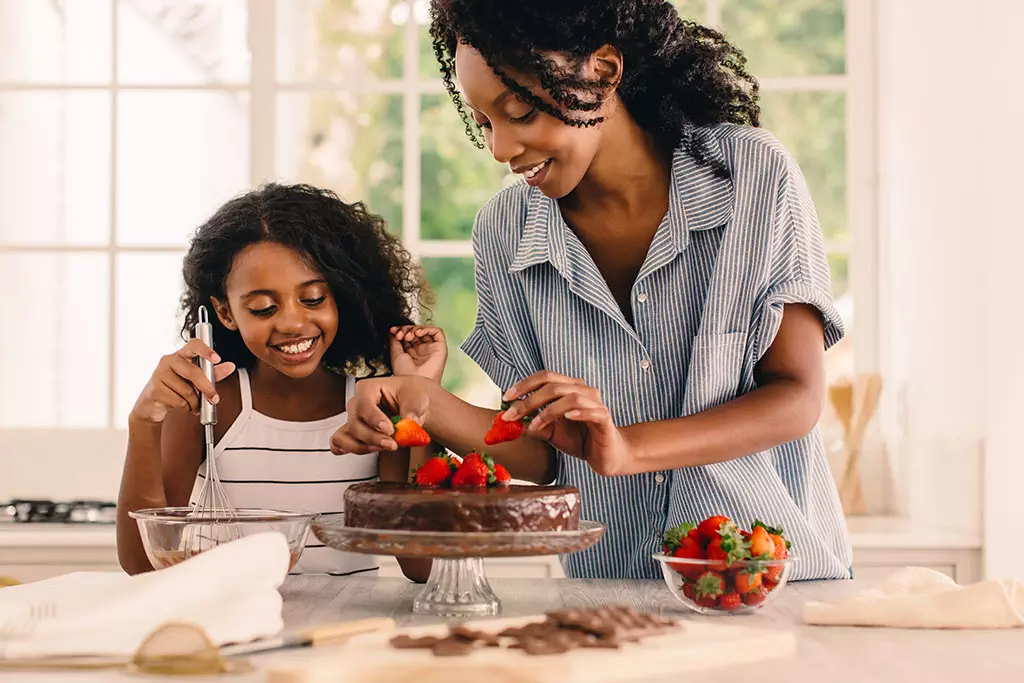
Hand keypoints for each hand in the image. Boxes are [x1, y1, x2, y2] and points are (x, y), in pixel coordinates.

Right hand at [130, 339, 235, 423]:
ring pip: (187, 390)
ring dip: (194, 402)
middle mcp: (169, 360)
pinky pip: (179, 401)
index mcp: (182, 355)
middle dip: (207, 388)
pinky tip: (181, 405)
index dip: (206, 350)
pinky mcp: (155, 388)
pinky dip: (185, 408)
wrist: (153, 404)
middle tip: (214, 398)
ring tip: (192, 403)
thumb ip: (213, 373)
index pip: (194, 345)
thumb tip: (230, 366)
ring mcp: (160, 373)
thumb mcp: (196, 380)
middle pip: (194, 372)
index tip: (216, 359)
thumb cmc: (176, 388)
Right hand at [331, 375, 433, 454]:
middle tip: (392, 444)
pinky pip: (340, 443)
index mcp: (368, 388)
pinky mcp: (355, 434)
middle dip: (373, 437)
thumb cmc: (410, 392)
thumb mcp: (416, 395)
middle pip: (354, 424)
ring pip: (345, 436)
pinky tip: (363, 451)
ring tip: (383, 448)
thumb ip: (412, 409)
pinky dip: (348, 449)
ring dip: (363, 446)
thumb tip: (410, 422)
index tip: (390, 429)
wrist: (413, 401)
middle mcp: (357, 404)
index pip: (364, 405)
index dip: (375, 420)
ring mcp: (354, 420)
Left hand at [389, 325, 446, 382]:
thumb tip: (394, 331)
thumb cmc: (405, 375)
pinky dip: (426, 329)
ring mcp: (431, 349)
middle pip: (415, 332)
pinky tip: (417, 333)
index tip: (392, 331)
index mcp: (411, 353)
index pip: (407, 335)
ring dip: (414, 329)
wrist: (414, 384)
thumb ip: (394, 340)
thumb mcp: (395, 354)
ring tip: (407, 335)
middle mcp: (422, 350)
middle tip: (400, 334)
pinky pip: (437, 332)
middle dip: (406, 329)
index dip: (400, 330)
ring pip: (425, 330)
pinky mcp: (440, 348)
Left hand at [501, 371, 632, 475]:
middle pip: (553, 385)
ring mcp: (595, 403)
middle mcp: (583, 390)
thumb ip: (533, 426)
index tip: (505, 398)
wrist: (607, 456)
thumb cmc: (580, 440)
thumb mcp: (551, 433)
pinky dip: (577, 412)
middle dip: (528, 400)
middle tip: (510, 415)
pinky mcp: (604, 418)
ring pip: (570, 396)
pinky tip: (565, 418)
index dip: (524, 384)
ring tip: (533, 426)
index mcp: (569, 388)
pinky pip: (591, 411)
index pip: (545, 377)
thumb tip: (510, 423)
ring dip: (547, 411)